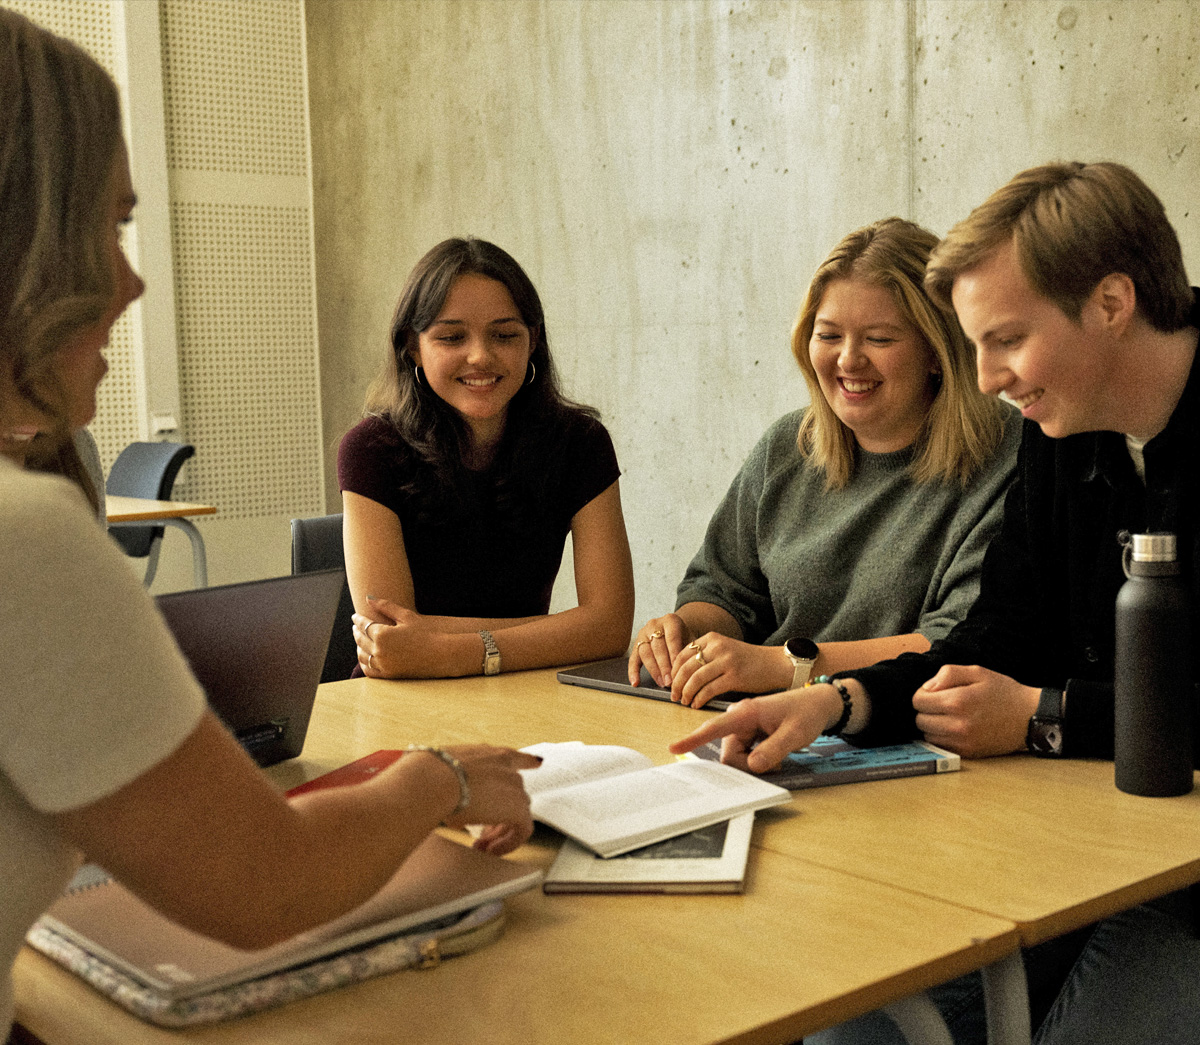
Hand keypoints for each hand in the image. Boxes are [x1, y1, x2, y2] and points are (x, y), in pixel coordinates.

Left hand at [353, 596, 436, 677]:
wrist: (441, 654)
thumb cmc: (426, 632)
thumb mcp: (406, 616)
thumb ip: (386, 606)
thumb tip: (368, 597)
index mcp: (382, 634)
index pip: (363, 625)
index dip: (358, 619)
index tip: (355, 616)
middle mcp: (379, 650)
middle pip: (360, 639)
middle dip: (356, 632)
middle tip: (356, 626)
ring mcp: (383, 664)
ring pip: (362, 655)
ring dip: (358, 647)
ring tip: (360, 641)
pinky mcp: (389, 674)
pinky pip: (369, 670)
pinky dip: (364, 663)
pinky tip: (366, 657)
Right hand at [439, 745, 540, 855]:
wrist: (434, 781)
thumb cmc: (430, 776)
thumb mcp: (445, 772)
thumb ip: (454, 781)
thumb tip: (446, 796)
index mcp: (489, 755)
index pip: (515, 756)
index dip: (526, 761)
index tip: (536, 762)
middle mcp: (506, 768)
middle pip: (514, 795)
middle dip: (499, 817)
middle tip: (483, 834)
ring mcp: (514, 787)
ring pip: (518, 814)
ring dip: (501, 833)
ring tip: (483, 846)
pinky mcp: (517, 808)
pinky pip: (522, 830)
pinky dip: (508, 843)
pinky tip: (492, 850)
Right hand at [628, 613, 693, 686]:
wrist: (676, 630)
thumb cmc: (686, 637)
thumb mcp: (691, 639)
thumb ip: (689, 651)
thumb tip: (688, 670)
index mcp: (670, 620)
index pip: (672, 638)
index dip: (674, 655)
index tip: (677, 671)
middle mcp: (654, 624)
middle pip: (658, 647)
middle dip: (664, 666)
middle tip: (669, 682)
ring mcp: (643, 633)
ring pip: (645, 653)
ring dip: (653, 671)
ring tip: (661, 683)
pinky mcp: (636, 644)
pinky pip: (633, 659)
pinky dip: (633, 672)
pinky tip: (636, 683)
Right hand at [667, 685, 844, 772]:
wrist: (818, 704)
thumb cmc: (807, 713)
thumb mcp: (795, 734)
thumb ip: (773, 750)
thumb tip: (752, 766)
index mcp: (746, 712)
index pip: (715, 728)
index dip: (693, 739)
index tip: (674, 748)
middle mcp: (740, 718)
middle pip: (729, 753)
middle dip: (748, 765)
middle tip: (776, 763)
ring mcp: (743, 726)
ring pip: (736, 756)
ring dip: (754, 763)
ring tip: (777, 754)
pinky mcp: (748, 732)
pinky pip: (743, 754)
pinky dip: (756, 759)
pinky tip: (772, 752)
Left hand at [668, 634, 791, 707]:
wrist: (774, 664)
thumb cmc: (748, 661)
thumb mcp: (724, 650)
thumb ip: (705, 656)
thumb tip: (681, 674)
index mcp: (712, 638)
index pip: (683, 654)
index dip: (674, 671)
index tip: (670, 683)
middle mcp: (718, 647)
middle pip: (686, 667)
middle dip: (677, 684)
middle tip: (673, 696)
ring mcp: (726, 661)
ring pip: (696, 679)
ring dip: (686, 693)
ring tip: (684, 701)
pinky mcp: (734, 677)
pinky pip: (709, 690)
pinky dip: (699, 699)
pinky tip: (697, 705)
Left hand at [911, 664, 1039, 757]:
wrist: (1030, 717)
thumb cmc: (1003, 692)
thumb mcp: (977, 672)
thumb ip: (948, 674)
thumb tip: (927, 687)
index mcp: (957, 702)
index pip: (918, 701)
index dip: (923, 694)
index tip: (935, 692)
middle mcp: (957, 725)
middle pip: (920, 720)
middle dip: (927, 710)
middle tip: (943, 704)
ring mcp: (962, 742)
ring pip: (927, 735)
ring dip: (933, 725)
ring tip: (951, 716)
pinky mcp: (968, 753)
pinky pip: (941, 746)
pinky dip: (943, 737)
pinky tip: (956, 728)